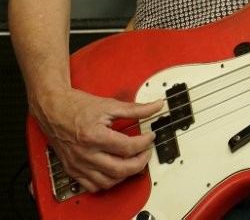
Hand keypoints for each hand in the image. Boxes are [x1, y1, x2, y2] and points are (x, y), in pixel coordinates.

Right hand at [35, 87, 162, 192]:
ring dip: (124, 174)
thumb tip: (155, 106)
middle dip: (139, 163)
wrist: (53, 109)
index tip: (150, 137)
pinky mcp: (73, 170)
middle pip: (119, 169)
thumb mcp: (109, 104)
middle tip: (146, 153)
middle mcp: (86, 153)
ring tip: (133, 161)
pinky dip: (107, 182)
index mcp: (94, 136)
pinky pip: (92, 186)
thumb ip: (135, 109)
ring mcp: (78, 164)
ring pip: (107, 181)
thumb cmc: (77, 106)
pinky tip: (114, 171)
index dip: (144, 143)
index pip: (127, 147)